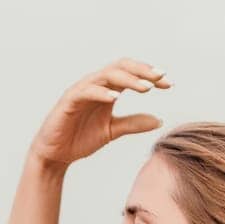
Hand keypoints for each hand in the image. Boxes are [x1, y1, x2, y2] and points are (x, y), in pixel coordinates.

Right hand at [29, 57, 170, 167]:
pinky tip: (116, 97)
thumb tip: (159, 120)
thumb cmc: (80, 139)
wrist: (55, 155)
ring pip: (106, 75)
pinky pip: (86, 91)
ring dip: (127, 79)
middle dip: (142, 71)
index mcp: (107, 90)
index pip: (131, 74)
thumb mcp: (112, 131)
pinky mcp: (69, 101)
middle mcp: (96, 85)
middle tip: (161, 78)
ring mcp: (81, 91)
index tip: (169, 83)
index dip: (150, 76)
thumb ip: (133, 124)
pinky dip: (101, 92)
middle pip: (121, 67)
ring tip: (145, 88)